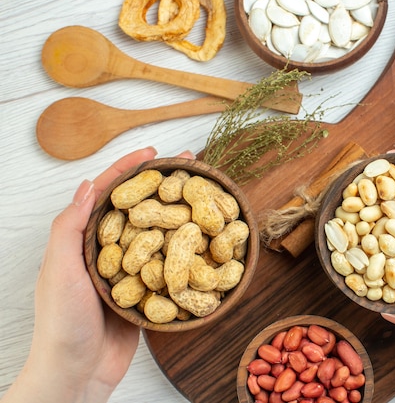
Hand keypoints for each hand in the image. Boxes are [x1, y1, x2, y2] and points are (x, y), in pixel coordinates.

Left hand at [2, 147, 193, 402]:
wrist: (77, 372)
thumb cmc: (62, 323)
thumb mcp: (60, 271)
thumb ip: (70, 228)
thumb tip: (85, 185)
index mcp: (83, 240)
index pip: (107, 194)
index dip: (129, 169)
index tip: (154, 152)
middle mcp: (108, 250)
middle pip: (138, 208)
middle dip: (162, 185)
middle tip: (189, 166)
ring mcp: (129, 269)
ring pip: (157, 233)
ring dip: (177, 212)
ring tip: (202, 195)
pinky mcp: (146, 290)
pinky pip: (168, 264)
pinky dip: (185, 249)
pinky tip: (203, 239)